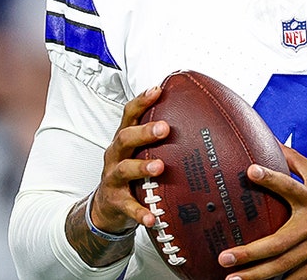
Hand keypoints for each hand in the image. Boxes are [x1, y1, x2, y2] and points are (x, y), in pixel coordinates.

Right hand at [89, 85, 171, 232]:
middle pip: (125, 137)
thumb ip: (160, 139)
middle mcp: (115, 155)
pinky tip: (153, 217)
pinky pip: (128, 207)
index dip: (142, 101)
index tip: (158, 90)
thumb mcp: (140, 152)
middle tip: (165, 128)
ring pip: (124, 169)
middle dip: (144, 131)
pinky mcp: (115, 201)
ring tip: (159, 167)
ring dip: (141, 167)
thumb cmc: (130, 173)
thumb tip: (200, 122)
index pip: (129, 115)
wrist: (106, 206)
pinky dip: (140, 212)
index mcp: (124, 140)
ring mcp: (113, 178)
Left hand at [216, 145, 306, 279]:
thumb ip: (295, 161)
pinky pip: (297, 278)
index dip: (271, 178)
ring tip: (233, 279)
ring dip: (257, 275)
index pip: (289, 186)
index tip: (251, 171)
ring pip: (283, 266)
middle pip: (278, 243)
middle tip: (225, 257)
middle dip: (250, 252)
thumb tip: (273, 142)